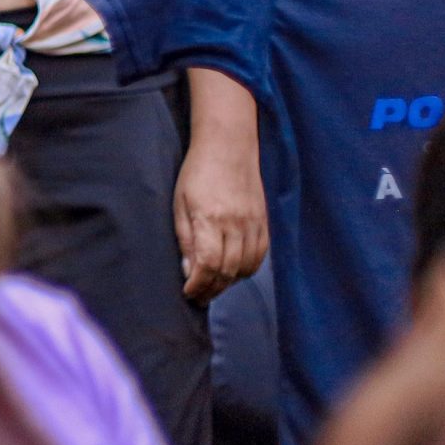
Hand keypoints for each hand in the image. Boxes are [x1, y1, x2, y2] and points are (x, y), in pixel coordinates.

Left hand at [173, 121, 266, 301]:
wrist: (229, 147)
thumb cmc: (197, 173)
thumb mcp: (179, 203)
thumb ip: (185, 238)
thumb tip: (188, 271)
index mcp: (210, 219)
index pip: (208, 265)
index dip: (199, 285)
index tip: (189, 293)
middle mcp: (235, 224)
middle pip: (228, 271)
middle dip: (212, 289)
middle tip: (200, 297)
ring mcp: (253, 223)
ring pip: (246, 267)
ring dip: (230, 282)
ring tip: (214, 285)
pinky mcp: (264, 221)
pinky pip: (260, 255)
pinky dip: (247, 269)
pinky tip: (234, 270)